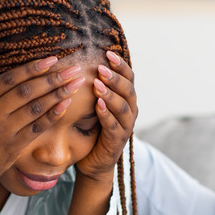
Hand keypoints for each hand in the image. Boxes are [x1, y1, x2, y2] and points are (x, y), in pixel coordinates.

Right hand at [0, 48, 84, 214]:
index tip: (52, 59)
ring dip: (59, 93)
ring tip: (76, 83)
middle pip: (27, 91)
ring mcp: (4, 131)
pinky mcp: (15, 146)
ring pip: (36, 107)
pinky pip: (38, 126)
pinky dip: (53, 114)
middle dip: (53, 78)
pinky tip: (67, 103)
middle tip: (73, 69)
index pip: (10, 79)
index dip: (32, 68)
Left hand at [76, 50, 136, 181]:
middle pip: (129, 90)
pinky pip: (114, 126)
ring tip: (98, 84)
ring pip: (123, 107)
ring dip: (111, 94)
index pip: (129, 78)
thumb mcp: (95, 104)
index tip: (108, 53)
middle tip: (101, 68)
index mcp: (126, 99)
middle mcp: (130, 111)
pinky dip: (107, 115)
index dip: (121, 65)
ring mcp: (125, 127)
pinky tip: (98, 105)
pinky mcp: (116, 141)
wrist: (93, 161)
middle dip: (115, 78)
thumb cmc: (92, 128)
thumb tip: (83, 59)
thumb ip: (96, 86)